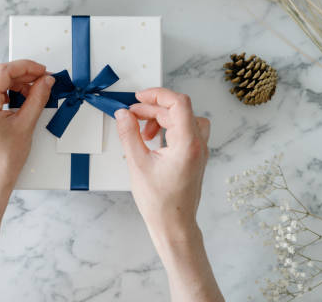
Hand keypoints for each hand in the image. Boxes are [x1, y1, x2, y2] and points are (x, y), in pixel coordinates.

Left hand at [0, 60, 54, 202]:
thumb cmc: (2, 162)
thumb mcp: (25, 125)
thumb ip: (37, 99)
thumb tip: (45, 82)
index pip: (3, 71)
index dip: (25, 67)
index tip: (41, 71)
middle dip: (20, 75)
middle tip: (40, 81)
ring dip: (11, 84)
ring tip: (30, 92)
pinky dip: (3, 93)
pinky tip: (17, 101)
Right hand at [114, 88, 209, 239]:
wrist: (173, 225)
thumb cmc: (160, 202)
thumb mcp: (137, 164)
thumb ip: (129, 135)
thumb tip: (123, 114)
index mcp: (187, 144)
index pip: (178, 104)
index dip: (158, 95)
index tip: (139, 98)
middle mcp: (198, 145)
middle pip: (178, 111)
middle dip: (152, 110)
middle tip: (131, 117)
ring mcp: (198, 151)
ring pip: (183, 119)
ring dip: (161, 119)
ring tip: (143, 132)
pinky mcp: (194, 156)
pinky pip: (184, 131)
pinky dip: (167, 129)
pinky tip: (152, 140)